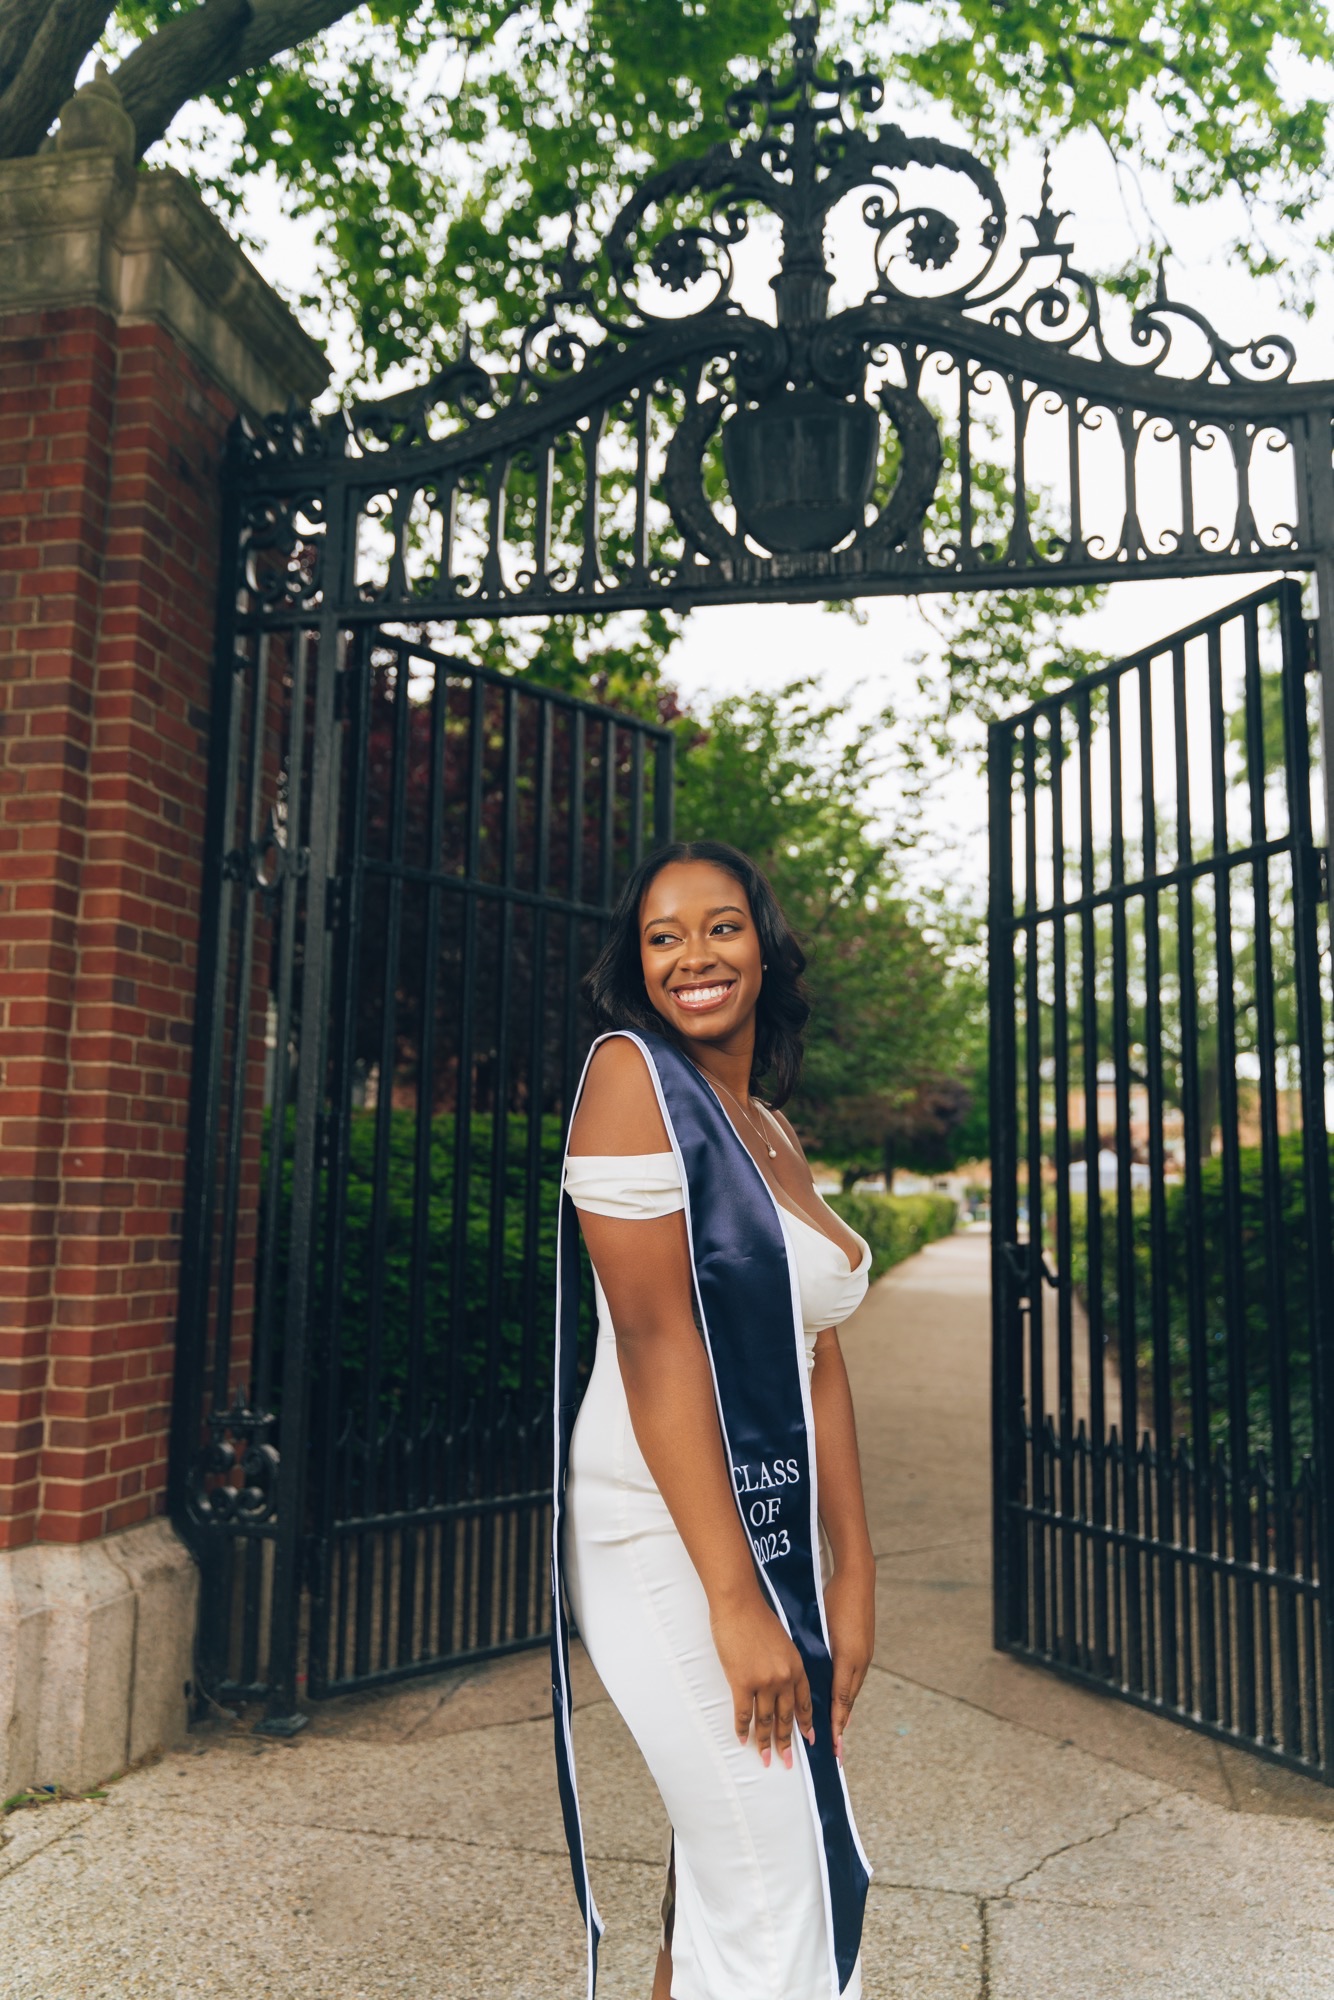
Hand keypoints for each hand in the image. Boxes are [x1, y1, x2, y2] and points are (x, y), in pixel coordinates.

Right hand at [710, 1592, 814, 1768]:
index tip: (808, 1739)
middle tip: (788, 1761)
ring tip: (765, 1758)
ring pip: (765, 1720)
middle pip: (786, 1717)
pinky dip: (742, 1729)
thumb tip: (782, 1678)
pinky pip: (743, 1713)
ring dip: (765, 1742)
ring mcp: (763, 1682)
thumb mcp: (782, 1640)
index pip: (804, 1702)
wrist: (739, 1604)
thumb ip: (785, 1661)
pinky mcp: (742, 1682)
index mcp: (796, 1666)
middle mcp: (784, 1678)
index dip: (806, 1722)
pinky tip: (742, 1740)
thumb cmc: (758, 1616)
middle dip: (786, 1741)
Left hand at [823, 1560, 874, 1759]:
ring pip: (850, 1689)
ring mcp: (863, 1655)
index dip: (836, 1725)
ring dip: (844, 1709)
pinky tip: (841, 1696)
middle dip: (841, 1724)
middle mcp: (859, 1662)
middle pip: (847, 1701)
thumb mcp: (826, 1631)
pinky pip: (853, 1676)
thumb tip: (811, 1681)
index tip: (833, 1746)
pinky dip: (847, 1691)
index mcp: (849, 1661)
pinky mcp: (863, 1647)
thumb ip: (821, 1658)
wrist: (856, 1578)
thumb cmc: (837, 1602)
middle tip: (835, 1747)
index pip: (841, 1702)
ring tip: (837, 1728)